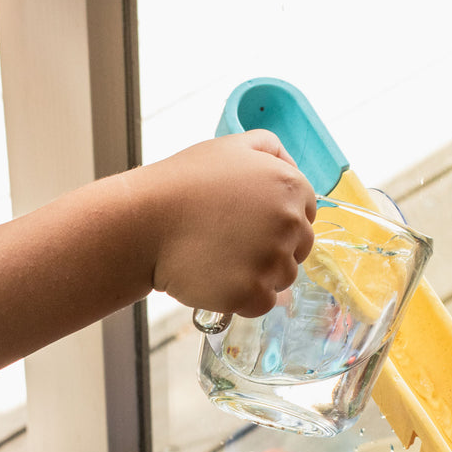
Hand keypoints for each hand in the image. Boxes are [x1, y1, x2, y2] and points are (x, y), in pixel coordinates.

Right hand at [134, 130, 316, 317]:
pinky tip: (218, 281)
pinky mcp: (250, 293)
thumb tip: (292, 167)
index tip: (250, 225)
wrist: (145, 222)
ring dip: (258, 275)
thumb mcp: (230, 147)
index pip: (306, 215)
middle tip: (233, 245)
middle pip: (298, 250)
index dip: (277, 222)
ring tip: (222, 262)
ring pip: (282, 279)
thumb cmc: (182, 183)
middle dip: (272, 250)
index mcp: (291, 187)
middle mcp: (289, 224)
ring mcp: (271, 261)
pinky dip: (243, 299)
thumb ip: (270, 149)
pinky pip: (261, 304)